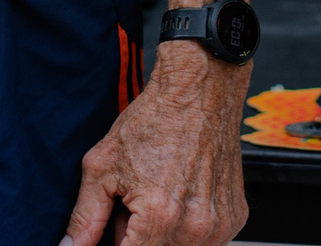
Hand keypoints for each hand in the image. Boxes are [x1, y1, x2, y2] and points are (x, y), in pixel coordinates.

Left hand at [60, 42, 248, 244]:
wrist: (200, 91)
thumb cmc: (155, 120)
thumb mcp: (102, 166)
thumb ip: (85, 218)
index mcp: (160, 217)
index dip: (115, 242)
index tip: (113, 226)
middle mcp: (195, 227)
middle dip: (135, 238)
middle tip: (132, 205)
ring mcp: (219, 225)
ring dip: (161, 236)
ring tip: (156, 197)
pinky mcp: (235, 219)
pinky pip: (203, 240)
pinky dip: (185, 227)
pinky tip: (179, 196)